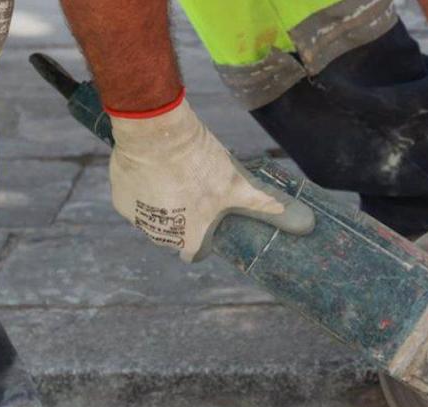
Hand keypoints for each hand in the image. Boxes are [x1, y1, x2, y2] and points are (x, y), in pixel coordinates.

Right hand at [108, 96, 312, 261]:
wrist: (156, 132)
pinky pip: (134, 199)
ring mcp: (136, 219)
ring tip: (174, 176)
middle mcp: (159, 237)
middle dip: (183, 217)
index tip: (208, 218)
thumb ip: (267, 208)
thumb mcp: (239, 186)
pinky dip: (142, 189)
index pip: (195, 252)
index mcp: (188, 240)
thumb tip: (308, 225)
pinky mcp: (119, 199)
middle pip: (174, 233)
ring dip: (162, 203)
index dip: (204, 236)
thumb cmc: (201, 162)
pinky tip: (155, 170)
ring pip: (153, 216)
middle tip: (193, 189)